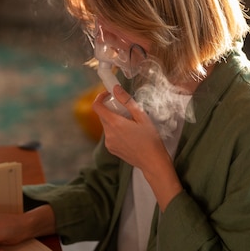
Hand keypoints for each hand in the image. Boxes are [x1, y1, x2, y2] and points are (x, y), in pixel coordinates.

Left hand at [92, 84, 182, 209]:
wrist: (153, 161)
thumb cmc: (150, 139)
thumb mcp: (141, 116)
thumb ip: (126, 101)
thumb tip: (116, 89)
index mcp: (115, 123)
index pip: (96, 106)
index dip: (99, 97)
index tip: (108, 94)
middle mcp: (108, 134)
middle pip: (102, 116)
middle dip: (111, 109)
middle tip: (125, 110)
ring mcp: (109, 143)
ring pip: (106, 125)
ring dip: (114, 120)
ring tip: (130, 124)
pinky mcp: (111, 149)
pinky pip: (109, 135)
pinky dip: (115, 131)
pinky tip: (129, 135)